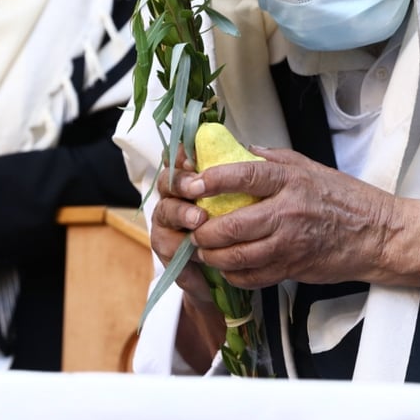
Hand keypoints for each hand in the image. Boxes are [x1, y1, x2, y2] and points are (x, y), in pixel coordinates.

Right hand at [149, 146, 231, 369]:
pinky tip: (200, 258)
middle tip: (197, 187)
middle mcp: (174, 198)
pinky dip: (186, 255)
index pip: (179, 159)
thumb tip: (253, 150)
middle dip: (181, 183)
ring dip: (181, 214)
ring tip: (199, 220)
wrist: (231, 270)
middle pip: (168, 182)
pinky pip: (171, 252)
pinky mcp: (169, 255)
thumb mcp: (243, 197)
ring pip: (165, 213)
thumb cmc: (236, 225)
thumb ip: (242, 174)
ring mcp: (167, 226)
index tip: (194, 156)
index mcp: (190, 180)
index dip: (182, 155)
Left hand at [173, 145, 419, 289]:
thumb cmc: (346, 198)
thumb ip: (274, 159)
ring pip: (238, 256)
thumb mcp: (311, 167)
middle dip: (205, 230)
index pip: (244, 176)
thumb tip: (242, 151)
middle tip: (194, 227)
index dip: (214, 180)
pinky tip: (227, 267)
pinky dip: (234, 274)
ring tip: (204, 249)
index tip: (194, 183)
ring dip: (214, 256)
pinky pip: (253, 277)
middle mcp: (288, 212)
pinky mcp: (293, 269)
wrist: (377, 234)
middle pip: (233, 225)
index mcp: (291, 181)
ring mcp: (290, 244)